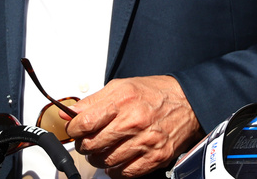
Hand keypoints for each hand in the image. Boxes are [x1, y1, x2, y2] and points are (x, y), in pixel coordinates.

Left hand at [66, 76, 200, 178]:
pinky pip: (128, 172)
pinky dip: (116, 171)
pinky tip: (114, 163)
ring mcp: (146, 141)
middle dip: (84, 145)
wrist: (187, 102)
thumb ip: (92, 101)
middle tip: (85, 142)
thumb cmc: (153, 93)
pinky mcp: (156, 157)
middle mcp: (134, 122)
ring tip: (99, 152)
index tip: (73, 130)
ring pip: (108, 161)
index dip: (73, 129)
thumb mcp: (119, 87)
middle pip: (94, 144)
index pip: (86, 122)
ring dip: (98, 159)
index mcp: (122, 101)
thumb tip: (69, 113)